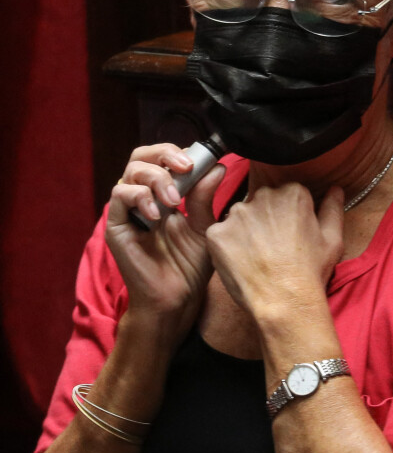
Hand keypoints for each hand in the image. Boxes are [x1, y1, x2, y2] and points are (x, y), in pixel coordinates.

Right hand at [105, 142, 224, 340]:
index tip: (203, 160)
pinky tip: (157, 216)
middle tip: (186, 168)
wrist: (177, 300)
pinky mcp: (116, 226)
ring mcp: (128, 211)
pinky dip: (140, 197)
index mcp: (164, 194)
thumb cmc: (190, 268)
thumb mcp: (205, 227)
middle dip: (165, 154)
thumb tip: (217, 167)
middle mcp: (143, 198)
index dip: (180, 152)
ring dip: (157, 178)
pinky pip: (119, 195)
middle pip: (143, 156)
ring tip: (176, 202)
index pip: (163, 158)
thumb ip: (206, 198)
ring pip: (131, 171)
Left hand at [205, 183, 343, 320]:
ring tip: (257, 258)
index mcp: (292, 193)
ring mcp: (237, 213)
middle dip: (264, 220)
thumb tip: (335, 189)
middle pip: (260, 203)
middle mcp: (263, 195)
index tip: (290, 235)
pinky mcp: (217, 232)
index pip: (285, 195)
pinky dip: (227, 247)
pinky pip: (220, 235)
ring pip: (239, 218)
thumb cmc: (311, 272)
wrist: (285, 301)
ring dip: (244, 232)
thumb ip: (332, 208)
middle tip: (273, 249)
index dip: (287, 216)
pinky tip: (241, 263)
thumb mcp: (333, 239)